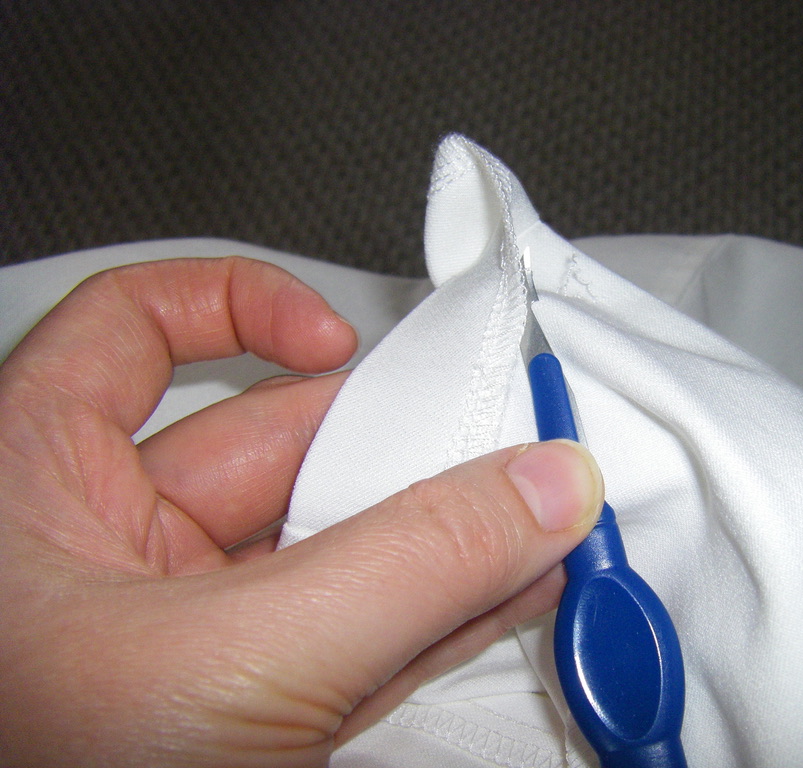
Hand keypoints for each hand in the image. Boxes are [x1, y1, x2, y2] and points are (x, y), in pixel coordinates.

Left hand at [0, 257, 602, 766]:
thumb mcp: (241, 663)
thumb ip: (410, 566)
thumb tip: (538, 488)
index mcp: (38, 486)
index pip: (131, 329)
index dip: (237, 303)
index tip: (337, 341)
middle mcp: (111, 546)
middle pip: (275, 442)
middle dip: (398, 443)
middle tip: (503, 438)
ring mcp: (188, 628)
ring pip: (332, 541)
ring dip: (439, 528)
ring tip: (533, 507)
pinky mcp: (250, 699)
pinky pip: (357, 622)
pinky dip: (436, 603)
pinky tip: (510, 580)